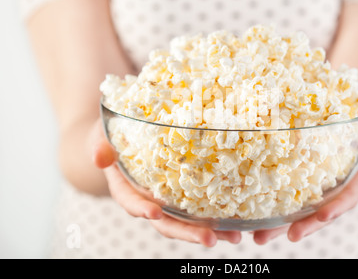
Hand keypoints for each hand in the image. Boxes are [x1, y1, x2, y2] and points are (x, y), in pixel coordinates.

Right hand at [91, 119, 240, 246]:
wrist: (123, 139)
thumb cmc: (112, 136)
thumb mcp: (102, 135)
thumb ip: (100, 145)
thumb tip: (100, 157)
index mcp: (126, 186)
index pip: (131, 201)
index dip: (140, 208)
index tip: (154, 212)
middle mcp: (148, 199)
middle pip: (166, 222)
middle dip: (187, 232)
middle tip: (210, 240)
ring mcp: (167, 200)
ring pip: (186, 220)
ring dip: (209, 231)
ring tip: (234, 235)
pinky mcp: (183, 193)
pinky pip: (198, 207)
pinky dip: (216, 216)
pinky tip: (238, 218)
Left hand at [252, 104, 357, 244]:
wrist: (340, 109)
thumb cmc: (357, 112)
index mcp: (354, 173)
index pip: (349, 195)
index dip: (338, 207)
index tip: (323, 217)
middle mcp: (332, 184)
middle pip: (320, 211)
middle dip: (305, 226)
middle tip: (289, 236)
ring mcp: (313, 183)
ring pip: (297, 209)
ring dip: (279, 225)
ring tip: (258, 236)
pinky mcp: (294, 176)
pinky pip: (282, 193)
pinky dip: (267, 206)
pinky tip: (249, 216)